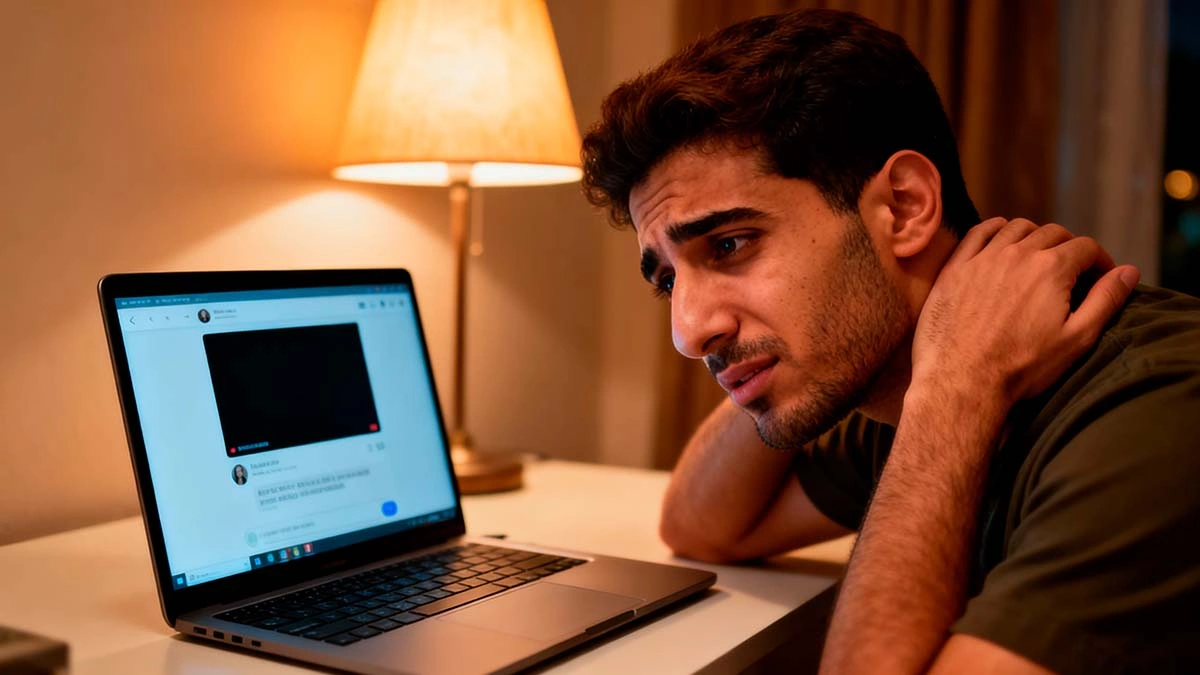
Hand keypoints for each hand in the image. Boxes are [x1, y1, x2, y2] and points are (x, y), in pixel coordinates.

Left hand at [911, 218, 1138, 405]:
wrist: (963, 381)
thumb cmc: (1022, 366)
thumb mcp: (1076, 338)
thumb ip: (1106, 300)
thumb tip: (1130, 271)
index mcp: (1051, 268)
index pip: (1086, 247)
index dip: (1100, 260)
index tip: (1100, 276)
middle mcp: (1017, 254)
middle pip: (1052, 233)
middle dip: (1069, 247)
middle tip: (1072, 269)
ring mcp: (983, 258)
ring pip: (1016, 228)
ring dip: (1034, 235)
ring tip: (1039, 256)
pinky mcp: (956, 267)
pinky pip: (978, 233)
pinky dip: (995, 230)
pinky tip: (1001, 241)